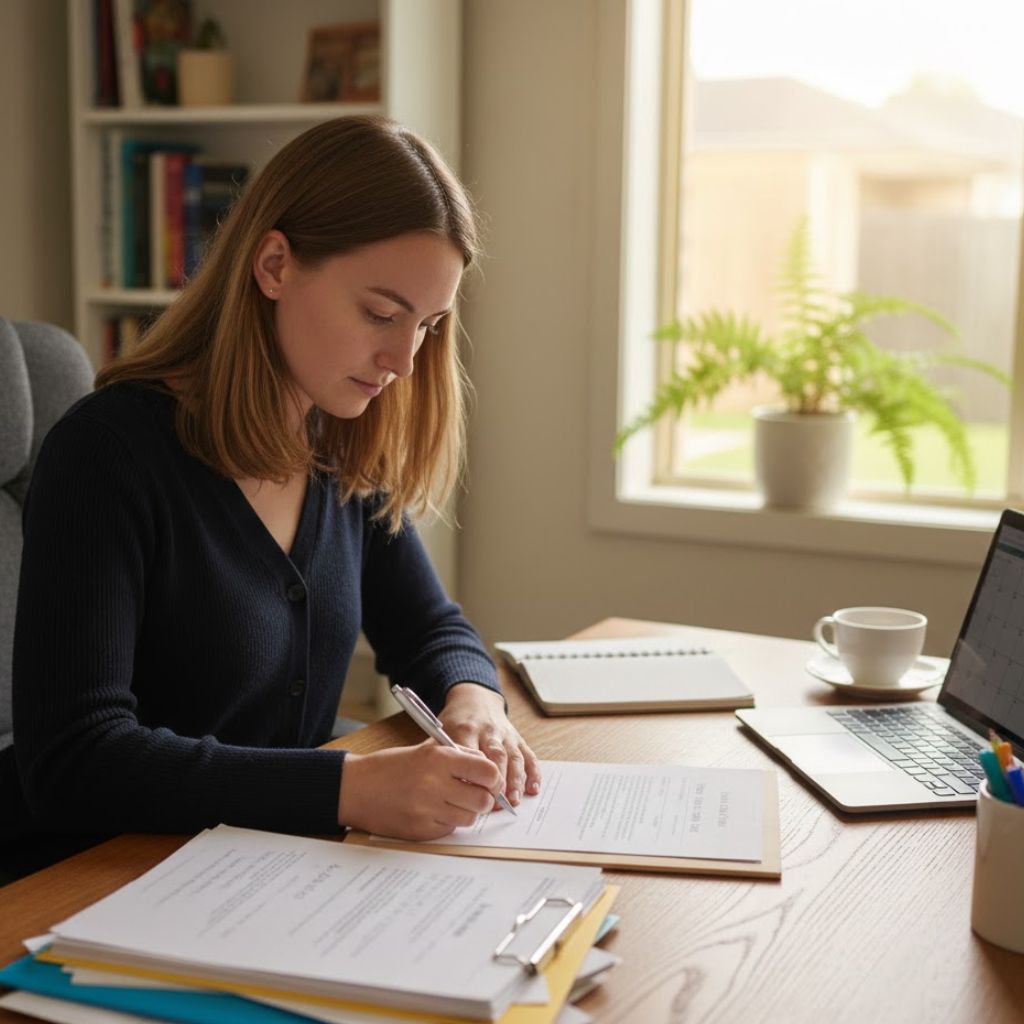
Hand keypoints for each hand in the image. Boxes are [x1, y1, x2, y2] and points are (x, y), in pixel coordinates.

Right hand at [338, 740, 502, 839]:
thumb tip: (488, 770)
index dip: (494, 778)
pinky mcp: (420, 830)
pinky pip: (449, 830)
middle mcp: (434, 784)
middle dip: (484, 799)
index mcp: (438, 759)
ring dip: (466, 812)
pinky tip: (433, 811)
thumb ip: (458, 758)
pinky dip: (447, 822)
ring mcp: (426, 810)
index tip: (491, 781)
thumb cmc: (390, 767)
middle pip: (483, 800)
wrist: (355, 788)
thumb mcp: (425, 751)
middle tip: (476, 795)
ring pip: (469, 818)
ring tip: (452, 802)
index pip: (487, 772)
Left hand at [439, 683, 541, 809]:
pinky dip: (533, 772)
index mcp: (466, 730)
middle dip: (498, 782)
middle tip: (497, 805)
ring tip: (514, 801)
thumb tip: (448, 790)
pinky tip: (533, 788)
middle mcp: (488, 731)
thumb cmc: (456, 722)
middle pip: (496, 757)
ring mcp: (505, 734)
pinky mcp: (517, 737)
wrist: (474, 698)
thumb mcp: (443, 733)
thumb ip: (445, 757)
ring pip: (513, 757)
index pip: (472, 756)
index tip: (472, 798)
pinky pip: (528, 755)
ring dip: (516, 780)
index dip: (474, 778)